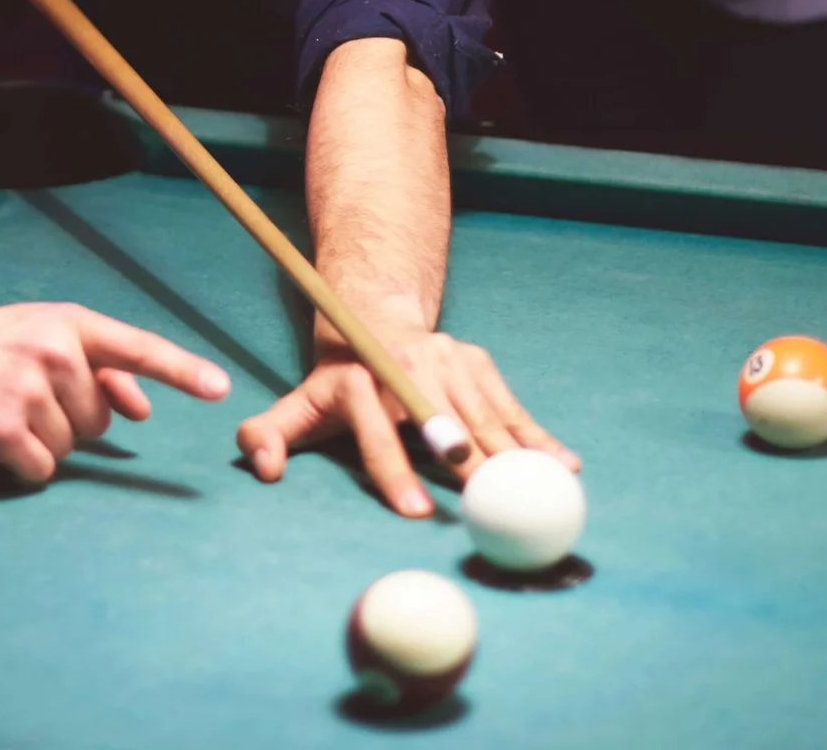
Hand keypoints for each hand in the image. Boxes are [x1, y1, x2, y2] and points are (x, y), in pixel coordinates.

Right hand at [0, 302, 230, 482]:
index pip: (137, 347)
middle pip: (101, 418)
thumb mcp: (39, 336)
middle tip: (25, 397)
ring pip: (71, 447)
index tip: (221, 389)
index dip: (182, 369)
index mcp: (69, 322)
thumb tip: (141, 406)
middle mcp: (54, 351)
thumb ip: (95, 365)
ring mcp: (28, 389)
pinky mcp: (2, 428)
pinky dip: (21, 464)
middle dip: (73, 420)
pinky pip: (41, 469)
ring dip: (43, 442)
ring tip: (3, 410)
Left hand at [237, 323, 576, 517]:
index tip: (416, 512)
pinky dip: (536, 436)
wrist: (375, 314)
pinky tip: (563, 465)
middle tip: (493, 508)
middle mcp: (406, 365)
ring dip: (511, 456)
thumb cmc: (338, 379)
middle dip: (466, 464)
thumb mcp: (299, 403)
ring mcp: (446, 357)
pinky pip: (510, 405)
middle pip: (441, 421)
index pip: (376, 433)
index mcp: (359, 381)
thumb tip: (263, 469)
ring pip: (481, 414)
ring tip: (536, 495)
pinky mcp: (476, 360)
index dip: (394, 472)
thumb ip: (268, 436)